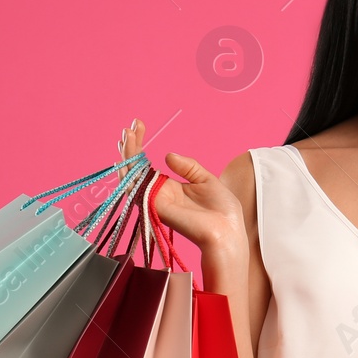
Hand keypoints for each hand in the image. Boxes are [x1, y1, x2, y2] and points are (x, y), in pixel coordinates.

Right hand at [116, 118, 244, 251]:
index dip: (140, 147)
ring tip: (128, 133)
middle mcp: (158, 195)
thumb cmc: (222, 212)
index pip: (146, 166)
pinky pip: (136, 187)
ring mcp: (155, 201)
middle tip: (131, 126)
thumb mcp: (206, 180)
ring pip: (131, 176)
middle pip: (135, 169)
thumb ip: (188, 167)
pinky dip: (130, 170)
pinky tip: (130, 153)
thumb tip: (168, 155)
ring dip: (128, 154)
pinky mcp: (155, 206)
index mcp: (169, 189)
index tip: (140, 125)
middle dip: (131, 147)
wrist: (229, 231)